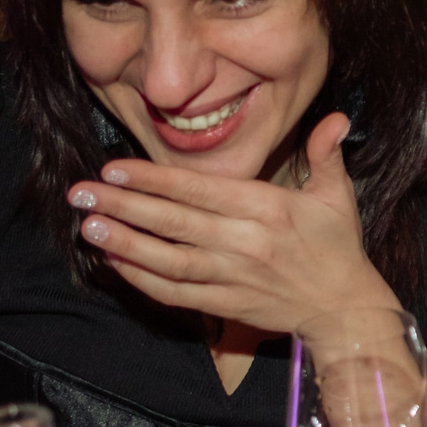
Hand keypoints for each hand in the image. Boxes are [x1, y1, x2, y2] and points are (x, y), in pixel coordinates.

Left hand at [67, 112, 398, 332]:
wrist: (346, 309)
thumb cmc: (337, 247)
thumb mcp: (338, 196)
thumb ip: (327, 154)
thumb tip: (336, 117)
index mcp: (269, 210)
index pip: (200, 190)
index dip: (154, 179)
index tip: (114, 167)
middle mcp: (247, 243)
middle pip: (175, 223)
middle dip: (124, 205)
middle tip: (81, 192)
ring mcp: (234, 278)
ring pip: (170, 261)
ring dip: (126, 244)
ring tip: (89, 226)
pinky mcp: (228, 306)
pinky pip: (177, 294)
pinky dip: (143, 280)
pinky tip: (115, 263)